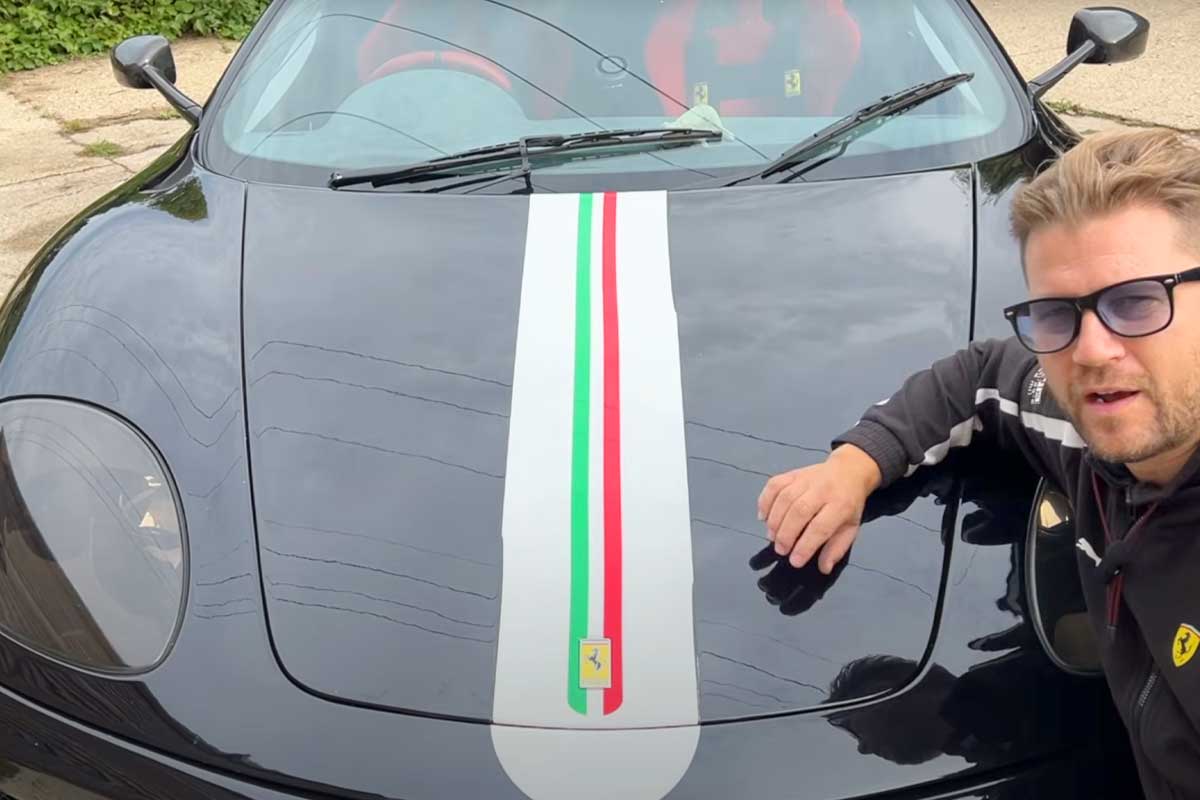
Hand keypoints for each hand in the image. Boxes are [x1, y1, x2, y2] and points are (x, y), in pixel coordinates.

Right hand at [756, 444, 881, 572]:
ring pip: (784, 498)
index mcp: (841, 505)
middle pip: (799, 511)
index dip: (805, 546)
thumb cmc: (848, 504)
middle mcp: (823, 489)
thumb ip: (836, 548)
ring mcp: (806, 478)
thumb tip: (823, 568)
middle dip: (786, 534)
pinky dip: (764, 501)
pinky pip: (774, 485)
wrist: (848, 471)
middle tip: (780, 550)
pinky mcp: (792, 473)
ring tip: (772, 537)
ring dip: (774, 521)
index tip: (795, 561)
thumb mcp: (851, 528)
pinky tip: (763, 517)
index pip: (820, 527)